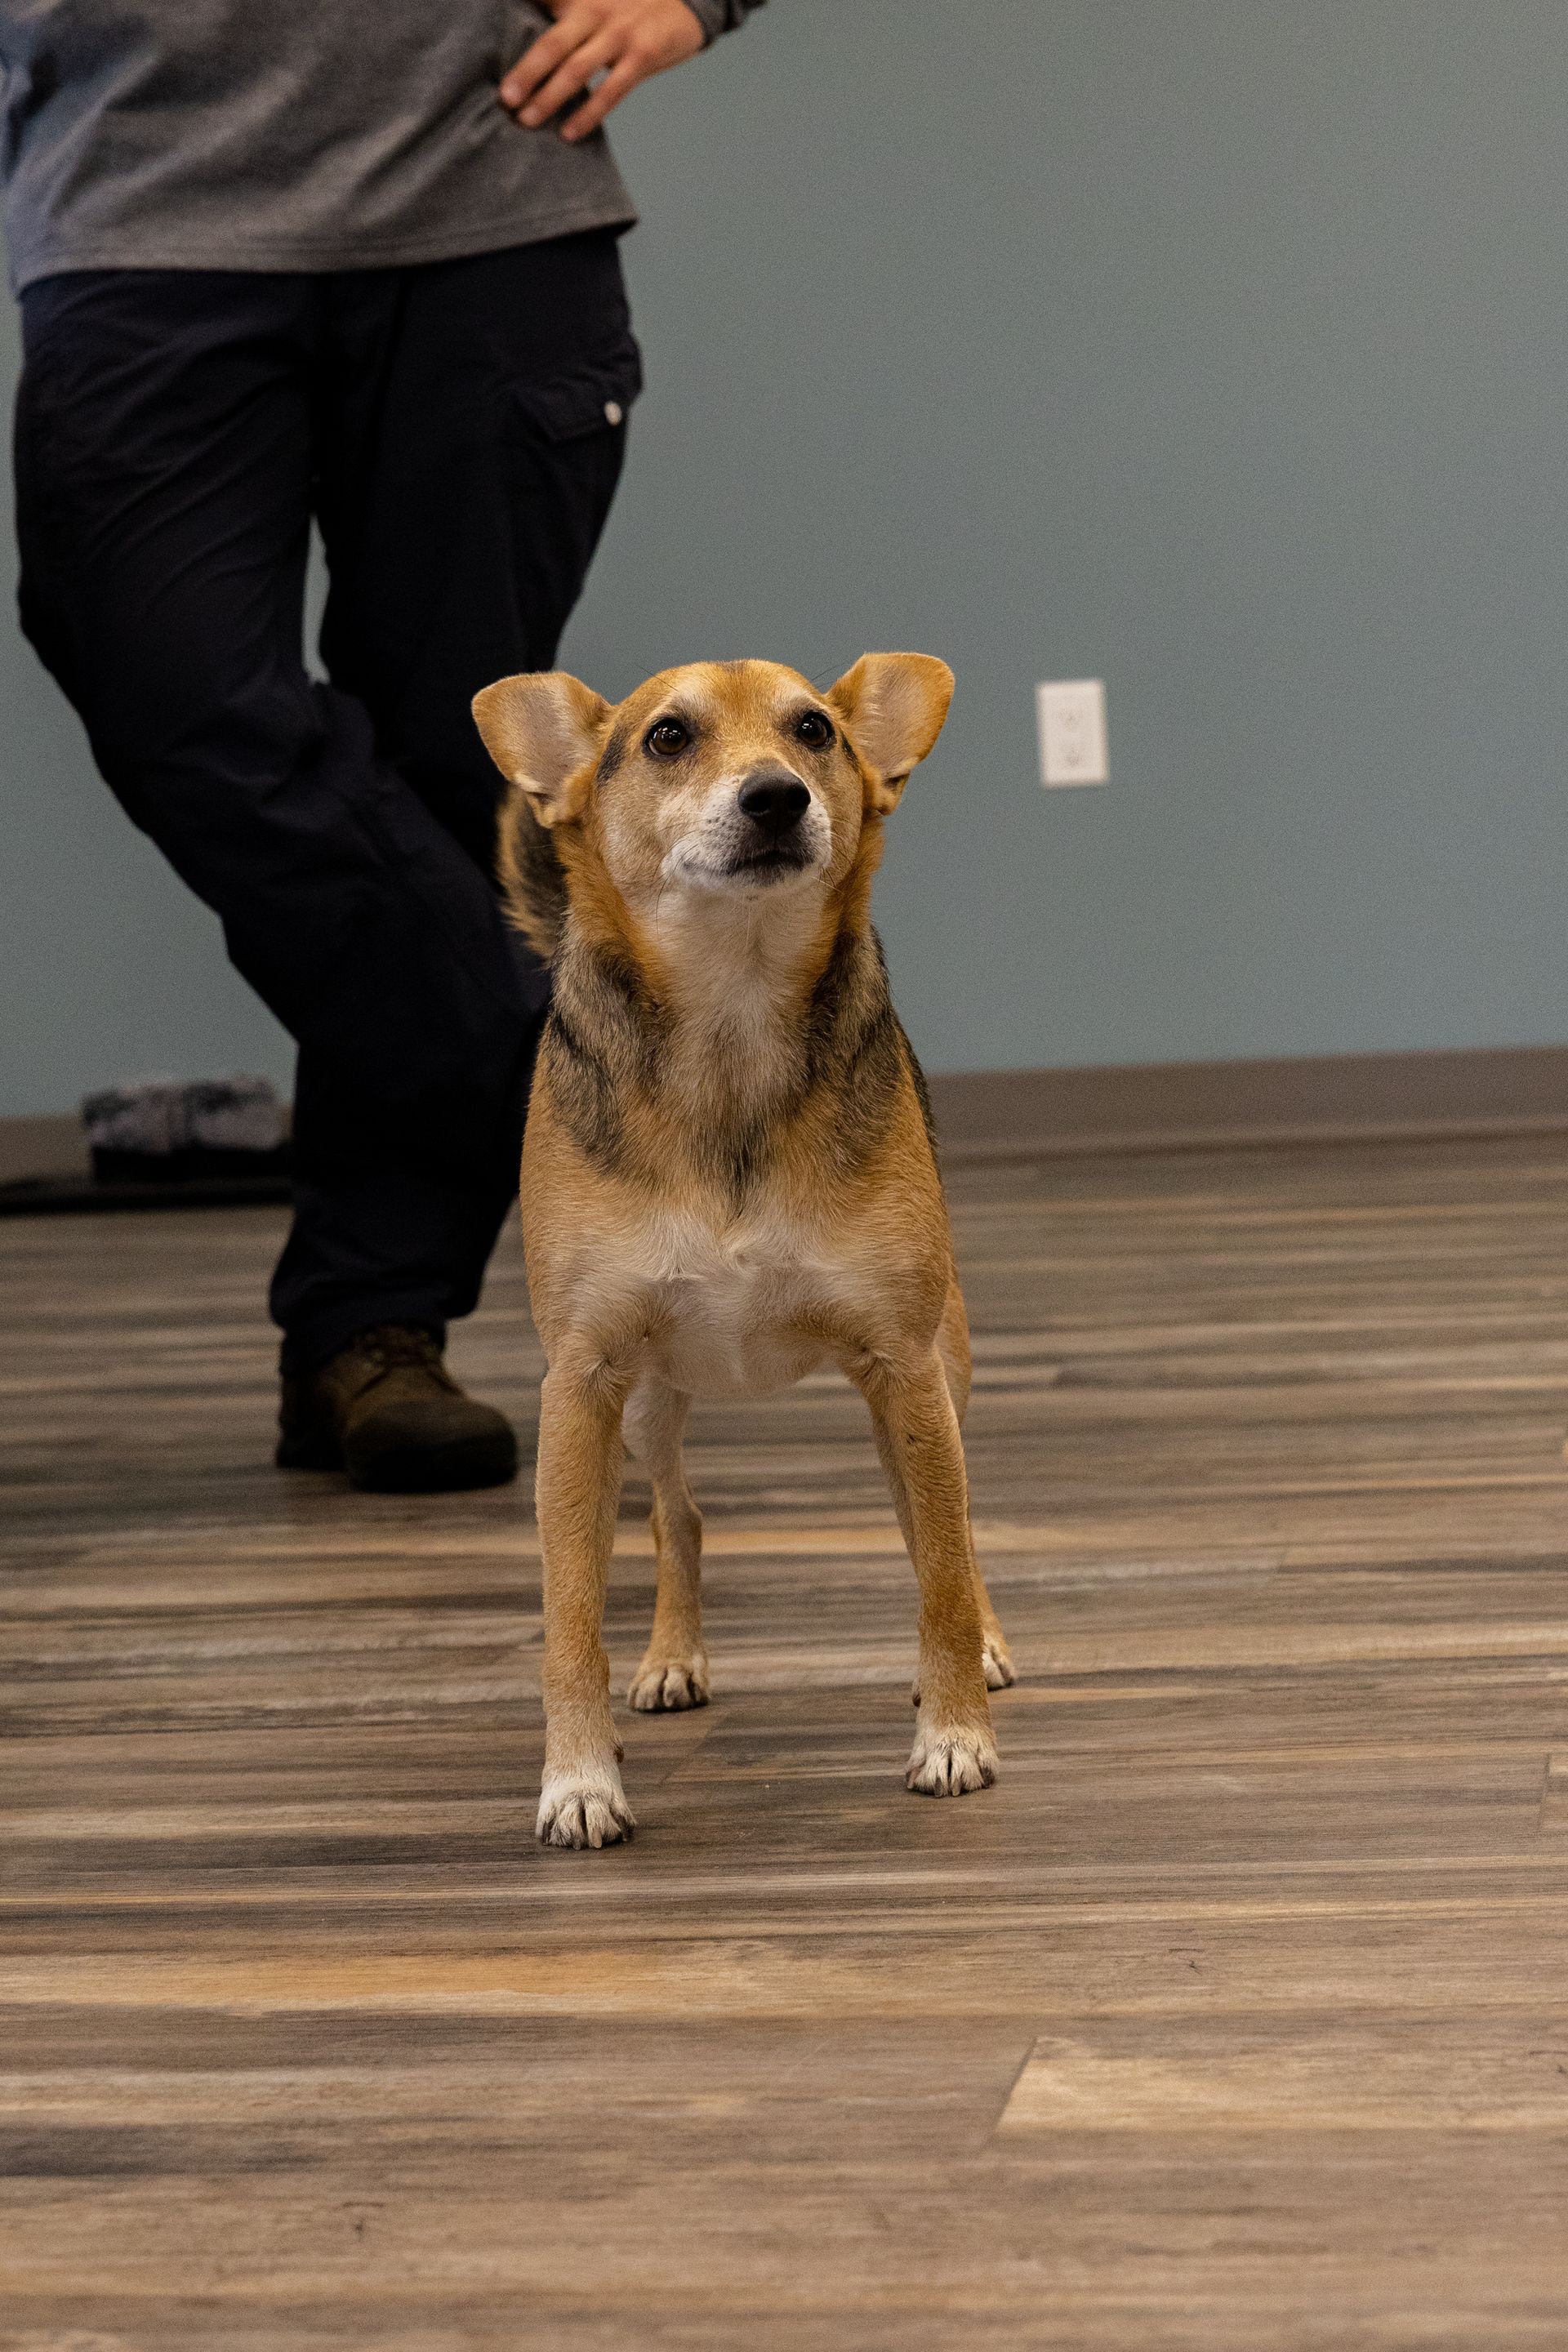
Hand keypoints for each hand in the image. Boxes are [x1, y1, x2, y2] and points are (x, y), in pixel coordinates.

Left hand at [501, 0, 705, 143]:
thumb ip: (560, 10)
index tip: (491, 47)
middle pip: (553, 42)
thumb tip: (526, 42)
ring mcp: (619, 34)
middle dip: (526, 72)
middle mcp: (595, 9)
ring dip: (550, 97)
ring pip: (577, 69)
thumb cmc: (628, 4)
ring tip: (526, 120)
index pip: (541, 1)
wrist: (685, 1)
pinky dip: (588, 114)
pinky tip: (568, 133)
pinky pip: (610, 91)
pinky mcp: (642, 57)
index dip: (519, 10)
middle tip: (505, 98)